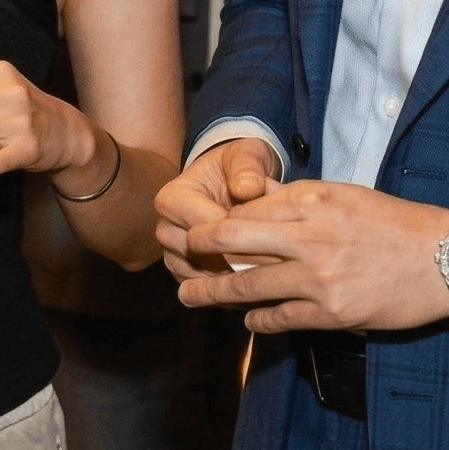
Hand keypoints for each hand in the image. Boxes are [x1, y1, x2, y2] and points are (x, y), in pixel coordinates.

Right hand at [154, 137, 278, 279]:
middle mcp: (165, 229)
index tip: (280, 239)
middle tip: (283, 265)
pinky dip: (236, 293)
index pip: (207, 228)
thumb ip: (247, 167)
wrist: (227, 183)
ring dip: (239, 282)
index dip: (243, 235)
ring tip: (278, 278)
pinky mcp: (185, 274)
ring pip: (205, 280)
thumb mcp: (245, 155)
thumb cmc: (238, 168)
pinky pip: (208, 292)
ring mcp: (172, 255)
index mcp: (172, 198)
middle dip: (242, 261)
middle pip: (204, 258)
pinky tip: (266, 288)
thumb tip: (249, 189)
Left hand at [173, 180, 448, 333]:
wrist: (446, 260)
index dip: (219, 222)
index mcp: (313, 201)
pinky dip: (259, 320)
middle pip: (234, 241)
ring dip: (213, 293)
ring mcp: (319, 277)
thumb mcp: (346, 195)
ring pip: (249, 286)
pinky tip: (249, 320)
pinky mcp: (332, 311)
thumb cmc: (397, 224)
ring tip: (191, 296)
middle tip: (183, 254)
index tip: (201, 230)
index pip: (248, 209)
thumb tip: (258, 199)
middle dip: (200, 249)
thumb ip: (301, 199)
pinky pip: (280, 318)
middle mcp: (310, 237)